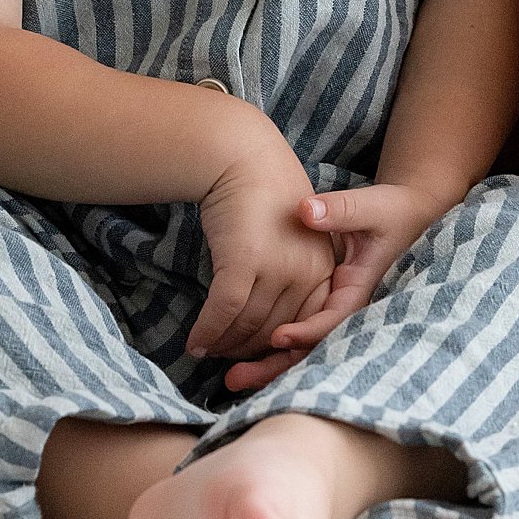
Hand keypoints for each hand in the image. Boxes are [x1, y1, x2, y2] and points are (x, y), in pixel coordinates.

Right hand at [187, 115, 339, 366]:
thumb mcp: (293, 241)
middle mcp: (306, 272)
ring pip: (246, 324)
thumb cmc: (263, 199)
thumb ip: (289, 280)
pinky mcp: (245, 260)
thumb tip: (271, 327)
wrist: (242, 156)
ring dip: (223, 344)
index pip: (307, 327)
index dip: (281, 351)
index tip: (257, 362)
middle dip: (246, 353)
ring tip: (206, 352)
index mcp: (324, 270)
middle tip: (224, 362)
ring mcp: (277, 267)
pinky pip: (224, 311)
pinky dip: (208, 331)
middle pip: (273, 331)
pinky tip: (195, 343)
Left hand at [220, 180, 455, 393]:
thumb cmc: (390, 211)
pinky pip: (298, 335)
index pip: (333, 320)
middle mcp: (346, 308)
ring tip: (232, 378)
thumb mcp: (370, 207)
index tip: (276, 335)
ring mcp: (334, 311)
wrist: (404, 215)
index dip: (306, 332)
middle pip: (313, 349)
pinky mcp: (322, 307)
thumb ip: (341, 210)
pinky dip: (273, 349)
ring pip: (303, 349)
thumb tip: (307, 210)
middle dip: (276, 365)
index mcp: (359, 289)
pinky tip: (243, 358)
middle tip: (235, 379)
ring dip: (269, 364)